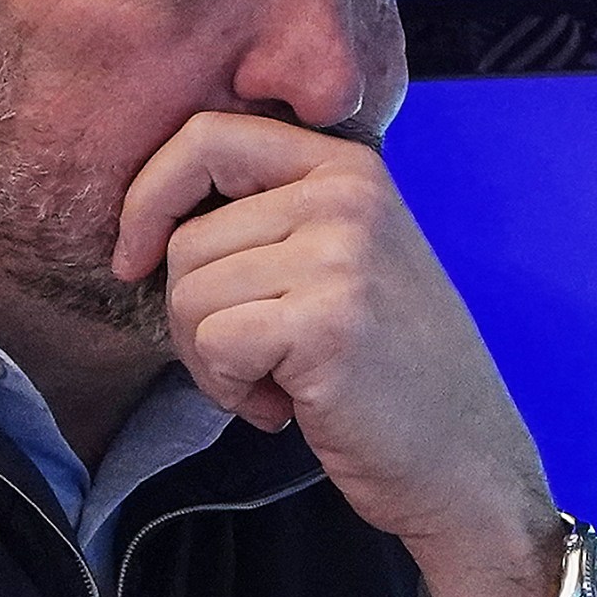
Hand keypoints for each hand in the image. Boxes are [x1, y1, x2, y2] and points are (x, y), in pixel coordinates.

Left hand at [113, 111, 565, 596]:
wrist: (462, 460)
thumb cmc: (386, 370)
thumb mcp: (342, 258)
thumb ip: (269, 216)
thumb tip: (147, 210)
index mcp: (346, 166)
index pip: (206, 135)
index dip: (149, 196)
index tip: (135, 257)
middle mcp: (347, 195)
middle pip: (186, 239)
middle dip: (192, 316)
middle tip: (253, 359)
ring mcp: (341, 254)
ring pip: (188, 293)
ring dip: (211, 360)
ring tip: (276, 382)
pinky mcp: (327, 322)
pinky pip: (213, 343)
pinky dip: (228, 389)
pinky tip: (282, 407)